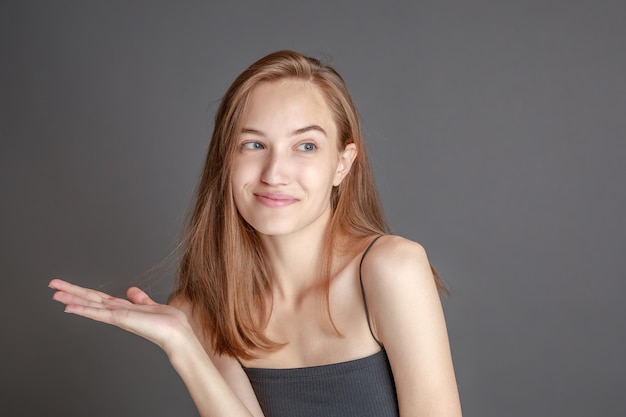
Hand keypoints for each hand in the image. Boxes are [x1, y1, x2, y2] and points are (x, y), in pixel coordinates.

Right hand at [49, 279, 192, 353]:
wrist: (176, 334)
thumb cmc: (168, 323)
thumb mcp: (151, 305)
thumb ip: (140, 299)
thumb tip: (131, 290)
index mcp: (123, 308)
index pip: (98, 298)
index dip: (83, 292)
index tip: (67, 287)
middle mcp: (117, 312)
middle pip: (90, 299)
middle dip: (71, 292)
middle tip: (52, 285)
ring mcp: (117, 316)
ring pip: (90, 305)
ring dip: (72, 298)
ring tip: (54, 293)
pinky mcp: (120, 319)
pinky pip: (98, 313)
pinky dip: (83, 310)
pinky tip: (69, 307)